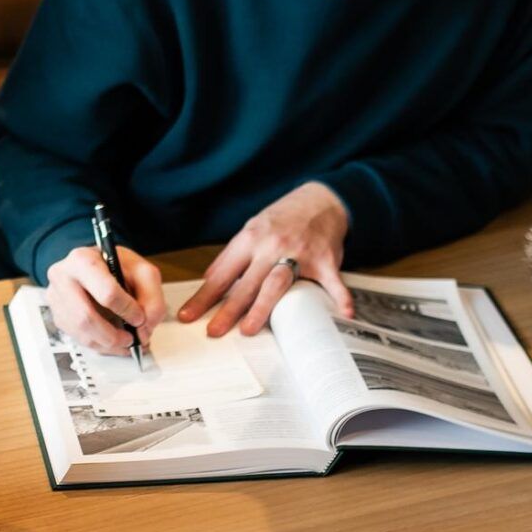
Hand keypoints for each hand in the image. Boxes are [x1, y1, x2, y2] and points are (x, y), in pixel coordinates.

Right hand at [46, 243, 165, 355]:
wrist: (96, 266)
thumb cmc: (116, 267)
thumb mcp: (142, 272)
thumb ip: (151, 298)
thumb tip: (144, 328)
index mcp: (83, 260)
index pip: (106, 292)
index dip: (127, 310)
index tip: (140, 318)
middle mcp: (62, 277)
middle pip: (85, 318)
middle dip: (113, 335)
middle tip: (132, 340)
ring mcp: (56, 298)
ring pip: (80, 332)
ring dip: (107, 344)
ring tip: (125, 342)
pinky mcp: (57, 315)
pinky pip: (77, 338)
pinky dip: (99, 345)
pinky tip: (112, 341)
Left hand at [179, 181, 353, 336]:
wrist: (320, 199)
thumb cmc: (283, 219)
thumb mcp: (252, 229)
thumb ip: (232, 256)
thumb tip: (208, 280)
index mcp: (249, 239)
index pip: (222, 274)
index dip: (204, 297)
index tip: (189, 316)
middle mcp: (271, 245)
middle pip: (246, 283)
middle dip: (227, 309)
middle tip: (214, 331)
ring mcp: (299, 252)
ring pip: (277, 283)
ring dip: (262, 308)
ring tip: (249, 330)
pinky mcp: (325, 258)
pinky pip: (332, 280)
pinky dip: (339, 296)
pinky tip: (341, 312)